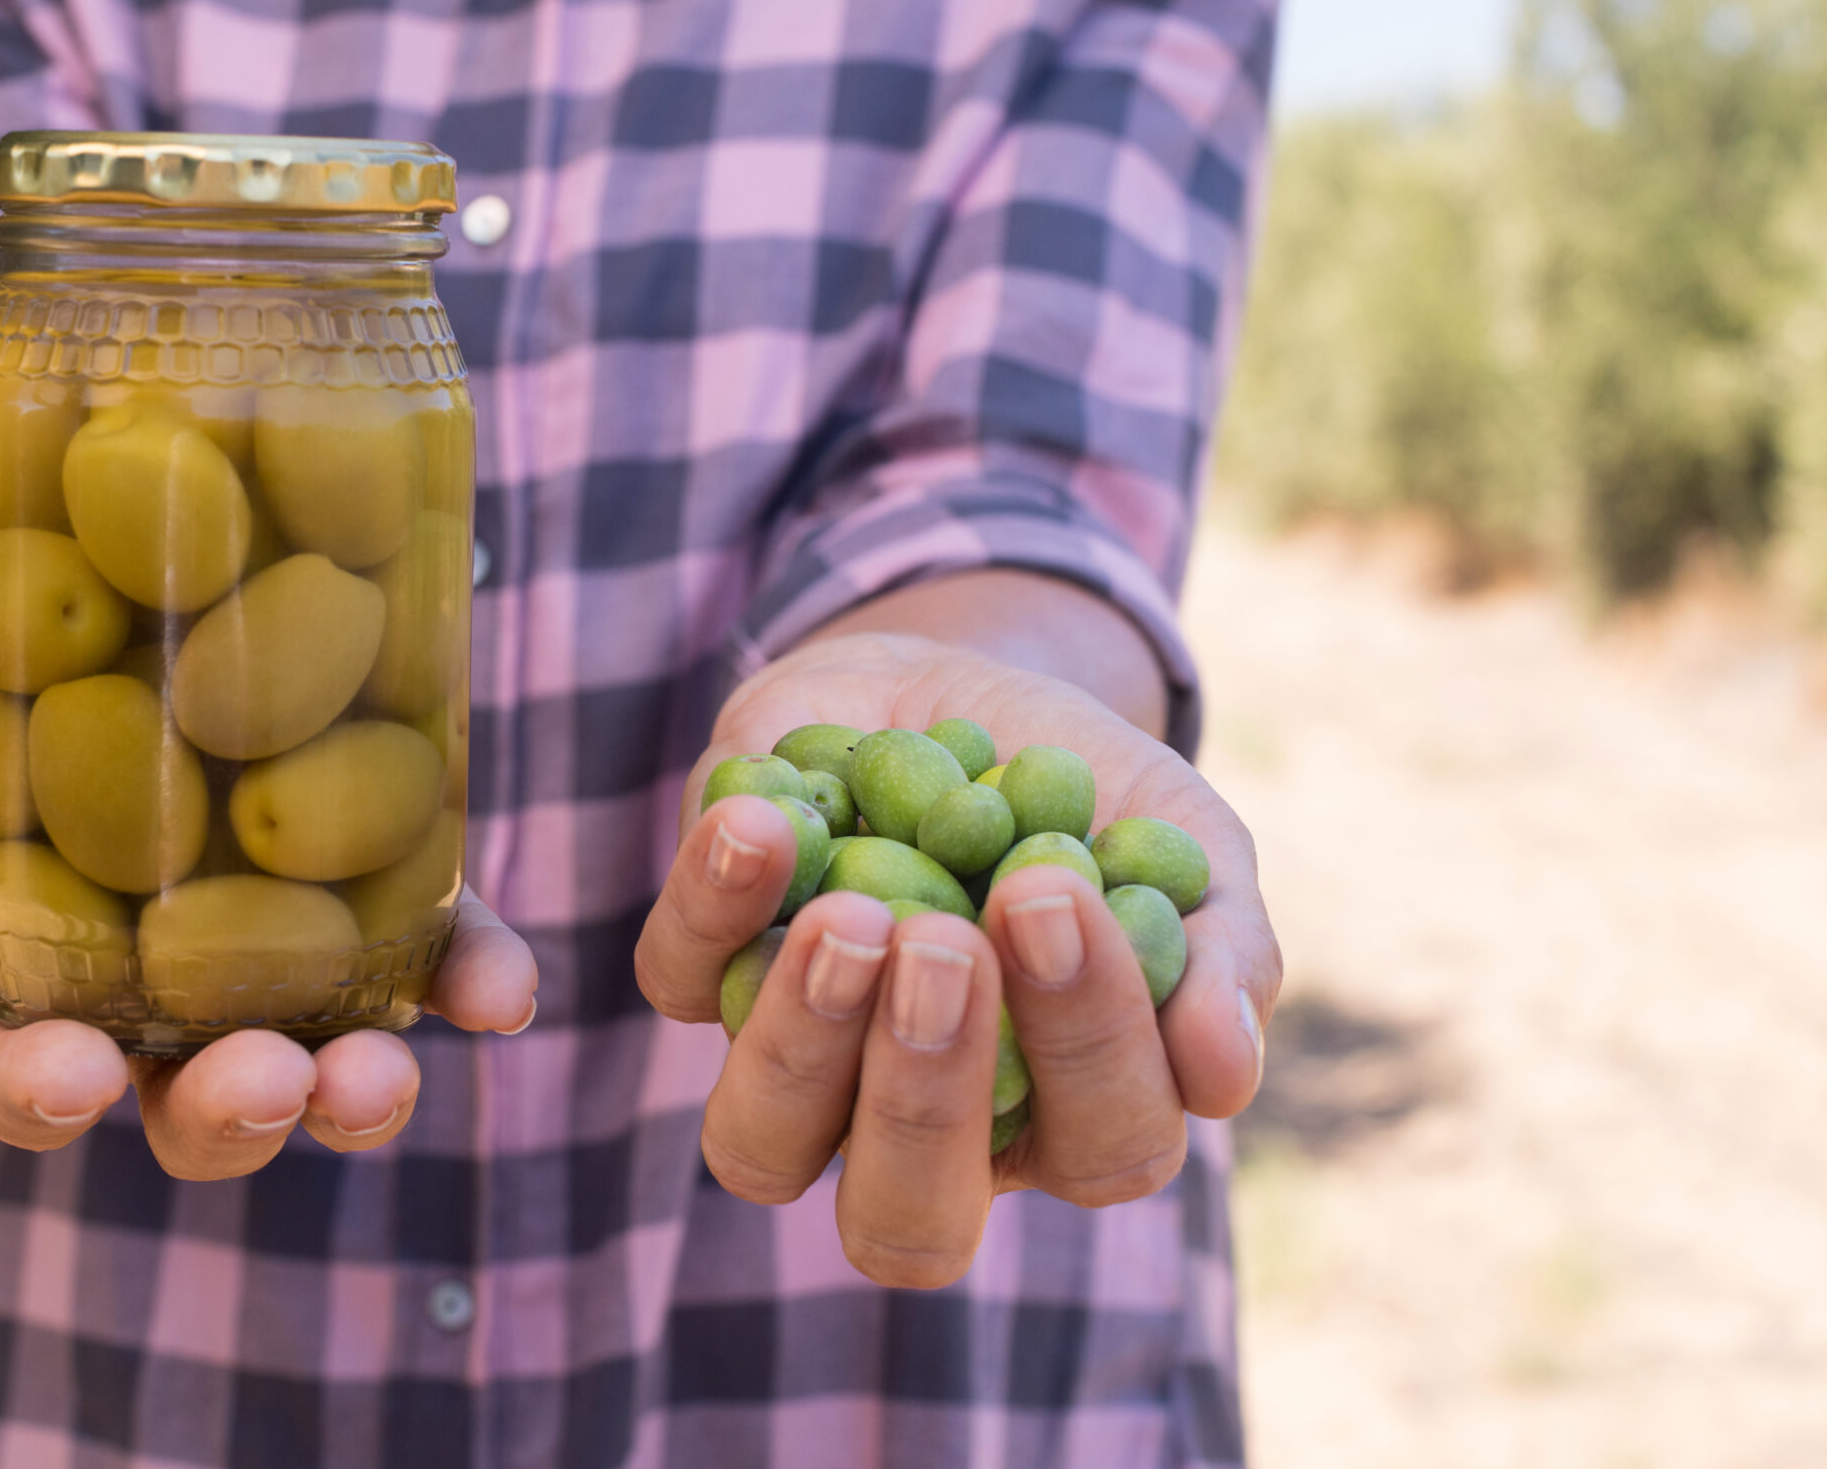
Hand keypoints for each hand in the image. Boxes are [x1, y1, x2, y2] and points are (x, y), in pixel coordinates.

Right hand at [0, 675, 538, 1176]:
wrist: (114, 646)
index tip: (73, 1079)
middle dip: (233, 1112)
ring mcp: (289, 984)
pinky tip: (502, 990)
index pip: (33, 1086)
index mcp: (44, 1008)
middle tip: (263, 1082)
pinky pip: (435, 967)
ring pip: (322, 1074)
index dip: (48, 1096)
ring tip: (381, 1076)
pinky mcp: (386, 921)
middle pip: (198, 1114)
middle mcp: (173, 1028)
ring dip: (356, 1093)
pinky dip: (472, 982)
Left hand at [635, 631, 1277, 1286]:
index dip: (1088, 1045)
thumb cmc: (1093, 799)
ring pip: (762, 1144)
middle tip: (944, 944)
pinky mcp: (704, 971)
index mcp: (1068, 1118)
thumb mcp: (1183, 845)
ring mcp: (802, 1064)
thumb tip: (1221, 1075)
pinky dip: (712, 903)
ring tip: (850, 909)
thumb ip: (1224, 951)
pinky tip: (764, 817)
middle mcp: (923, 1129)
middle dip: (925, 1095)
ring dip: (799, 1040)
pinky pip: (679, 979)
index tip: (1053, 893)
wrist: (964, 685)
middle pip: (906, 1218)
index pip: (1102, 1147)